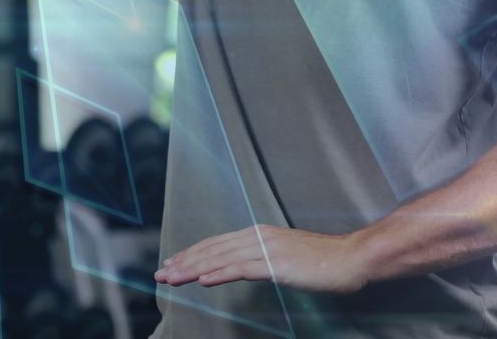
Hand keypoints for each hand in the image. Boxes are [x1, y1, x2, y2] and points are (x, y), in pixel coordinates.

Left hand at [154, 224, 368, 293]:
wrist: (351, 258)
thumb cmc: (322, 260)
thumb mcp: (284, 255)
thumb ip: (261, 258)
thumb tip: (239, 267)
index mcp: (257, 234)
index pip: (216, 244)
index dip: (192, 253)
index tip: (172, 263)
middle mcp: (257, 237)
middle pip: (212, 249)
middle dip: (184, 262)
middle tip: (161, 273)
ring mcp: (266, 249)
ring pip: (220, 258)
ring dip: (193, 269)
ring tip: (172, 278)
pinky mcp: (276, 264)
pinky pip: (241, 269)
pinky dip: (219, 273)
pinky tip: (203, 280)